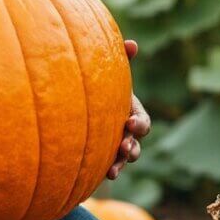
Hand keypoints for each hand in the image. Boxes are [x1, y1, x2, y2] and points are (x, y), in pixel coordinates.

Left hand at [107, 39, 150, 179]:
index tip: (130, 123)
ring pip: (124, 158)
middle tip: (124, 147)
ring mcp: (115, 145)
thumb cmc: (98, 84)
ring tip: (113, 169)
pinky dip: (109, 171)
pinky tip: (102, 176)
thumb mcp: (108, 72)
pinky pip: (109, 166)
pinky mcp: (102, 155)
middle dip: (132, 146)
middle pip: (136, 142)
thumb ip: (119, 58)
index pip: (142, 121)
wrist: (78, 106)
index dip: (139, 124)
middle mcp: (125, 131)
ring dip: (122, 163)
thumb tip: (132, 43)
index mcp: (130, 112)